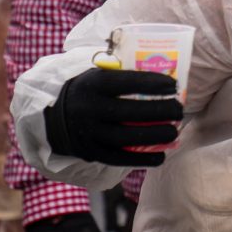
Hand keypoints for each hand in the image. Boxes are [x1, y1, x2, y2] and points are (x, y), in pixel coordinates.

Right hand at [44, 68, 182, 166]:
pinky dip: (142, 159)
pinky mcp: (89, 153)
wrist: (52, 116)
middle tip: (179, 110)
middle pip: (130, 112)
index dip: (152, 83)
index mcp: (92, 84)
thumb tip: (166, 72)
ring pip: (126, 138)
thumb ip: (124, 74)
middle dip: (160, 111)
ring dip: (155, 136)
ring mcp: (88, 134)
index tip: (173, 86)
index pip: (126, 82)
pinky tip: (161, 156)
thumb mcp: (99, 75)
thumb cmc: (89, 90)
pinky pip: (118, 159)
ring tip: (174, 132)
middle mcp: (88, 109)